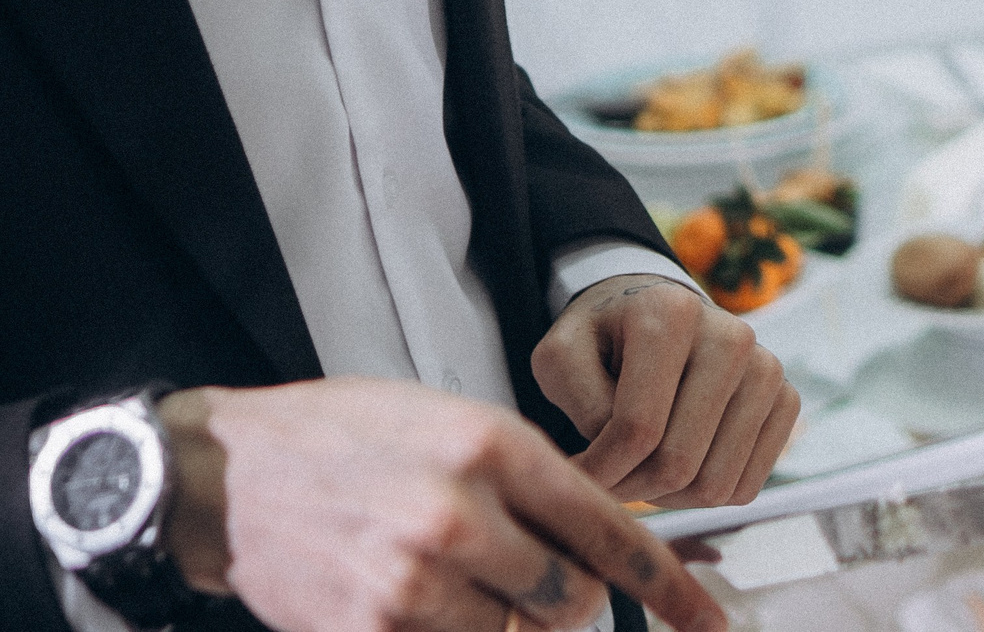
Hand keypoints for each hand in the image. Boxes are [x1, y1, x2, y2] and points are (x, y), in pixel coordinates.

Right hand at [158, 378, 722, 631]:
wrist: (226, 473)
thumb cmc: (348, 437)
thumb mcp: (452, 422)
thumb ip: (530, 480)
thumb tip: (599, 544)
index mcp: (494, 448)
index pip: (609, 532)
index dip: (666, 584)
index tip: (705, 617)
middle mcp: (461, 513)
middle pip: (571, 600)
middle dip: (570, 601)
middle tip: (538, 581)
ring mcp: (414, 579)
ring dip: (507, 624)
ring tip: (464, 581)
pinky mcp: (372, 628)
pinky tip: (425, 602)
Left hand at [533, 273, 798, 507]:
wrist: (658, 319)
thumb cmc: (603, 342)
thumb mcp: (561, 358)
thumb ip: (578, 404)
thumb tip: (616, 463)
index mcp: (672, 314)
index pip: (637, 427)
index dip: (599, 471)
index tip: (575, 475)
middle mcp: (733, 335)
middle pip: (679, 462)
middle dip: (631, 489)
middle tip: (606, 480)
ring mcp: (767, 368)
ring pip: (715, 484)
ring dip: (667, 497)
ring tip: (640, 469)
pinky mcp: (786, 399)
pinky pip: (746, 486)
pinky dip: (705, 494)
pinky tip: (679, 462)